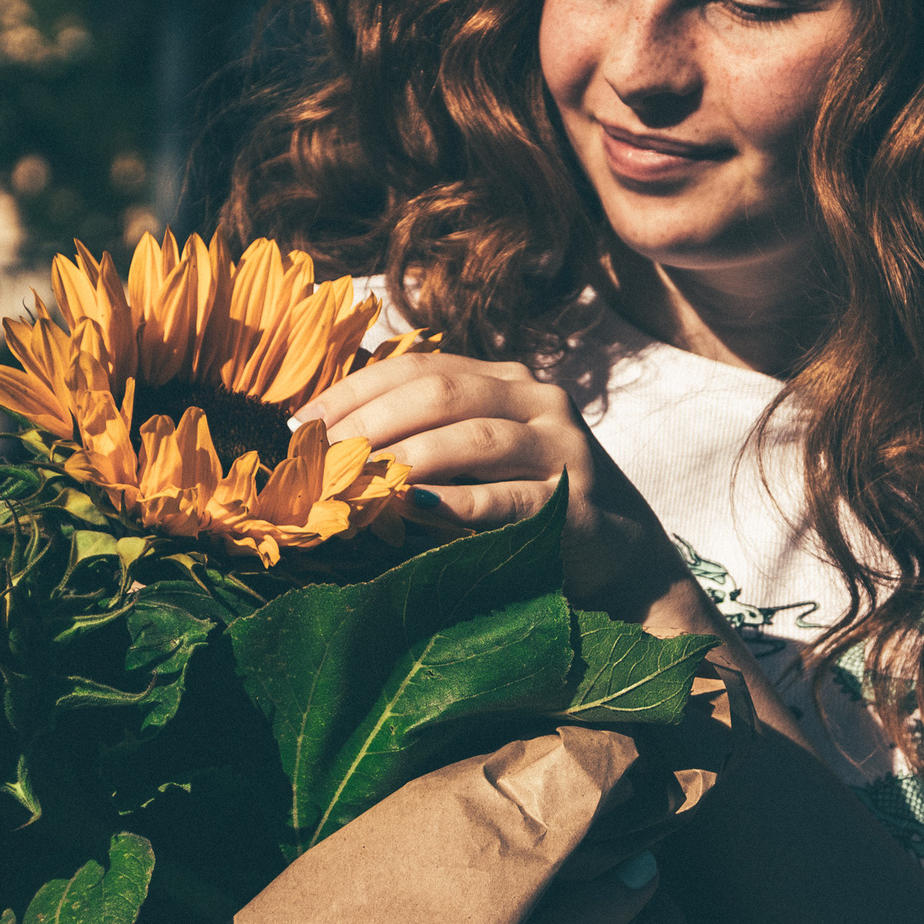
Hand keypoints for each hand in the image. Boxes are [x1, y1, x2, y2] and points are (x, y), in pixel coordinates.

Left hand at [295, 353, 686, 620]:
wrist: (620, 556)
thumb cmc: (530, 502)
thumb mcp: (480, 458)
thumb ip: (427, 438)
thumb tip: (332, 443)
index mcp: (506, 380)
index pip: (421, 366)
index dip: (358, 388)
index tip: (303, 421)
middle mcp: (538, 401)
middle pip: (443, 393)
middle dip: (373, 420)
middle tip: (324, 453)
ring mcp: (562, 448)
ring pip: (474, 438)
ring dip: (407, 458)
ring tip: (358, 479)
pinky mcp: (576, 502)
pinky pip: (507, 498)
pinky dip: (456, 503)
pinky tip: (413, 509)